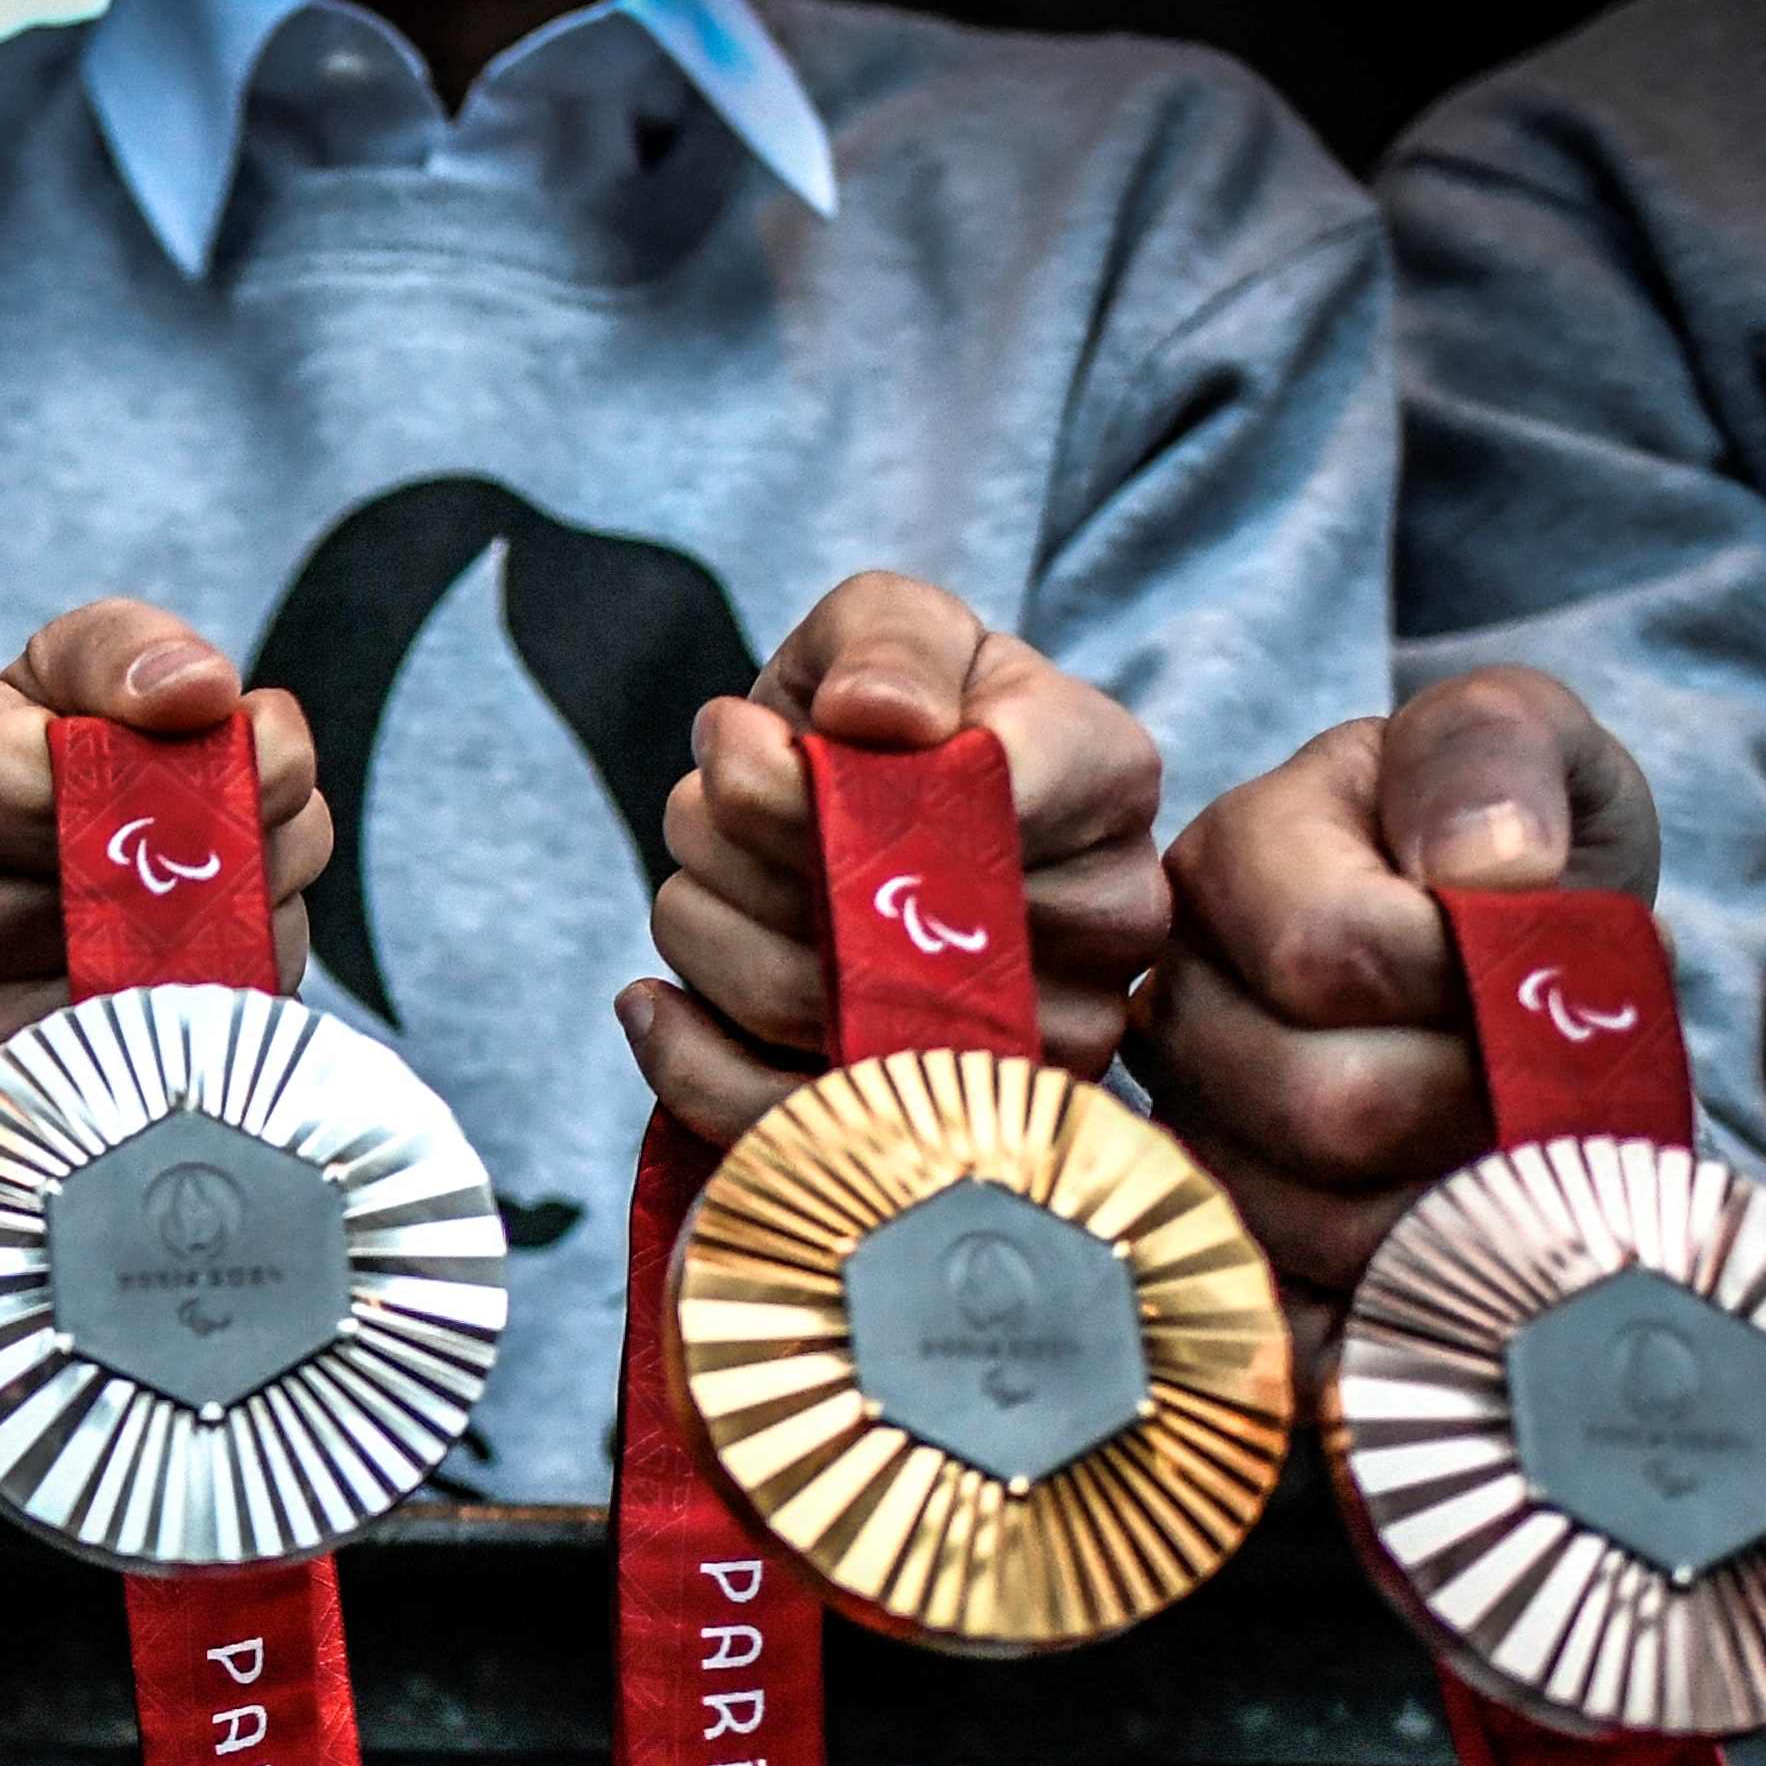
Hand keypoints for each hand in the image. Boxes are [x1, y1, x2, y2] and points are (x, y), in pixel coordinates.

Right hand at [0, 599, 321, 1110]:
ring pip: (177, 981)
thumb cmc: (22, 790)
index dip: (203, 758)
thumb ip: (126, 654)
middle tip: (265, 821)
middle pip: (141, 887)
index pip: (71, 776)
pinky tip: (197, 973)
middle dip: (251, 842)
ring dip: (254, 928)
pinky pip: (176, 1057)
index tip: (254, 744)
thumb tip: (201, 693)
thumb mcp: (56, 687)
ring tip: (221, 896)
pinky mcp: (18, 1122)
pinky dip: (226, 1008)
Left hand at [618, 570, 1168, 1145]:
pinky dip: (687, 1058)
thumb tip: (875, 715)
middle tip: (705, 808)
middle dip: (739, 851)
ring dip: (707, 930)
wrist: (867, 831)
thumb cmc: (884, 720)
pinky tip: (657, 1001)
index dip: (818, 784)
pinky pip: (782, 1123)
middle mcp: (1107, 924)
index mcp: (1108, 778)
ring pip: (809, 1009)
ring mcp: (1037, 1046)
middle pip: (877, 914)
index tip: (741, 746)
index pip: (977, 794)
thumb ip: (890, 641)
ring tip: (702, 882)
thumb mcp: (889, 629)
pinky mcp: (942, 1136)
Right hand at [1126, 666, 1657, 1348]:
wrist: (1514, 948)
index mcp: (1232, 861)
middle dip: (1477, 1104)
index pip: (1332, 953)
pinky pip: (1291, 1314)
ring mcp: (1187, 1135)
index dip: (1462, 978)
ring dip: (1455, 1204)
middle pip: (1325, 1106)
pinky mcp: (1221, 1246)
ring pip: (1313, 1224)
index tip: (1534, 959)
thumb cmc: (1514, 839)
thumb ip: (1492, 752)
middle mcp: (1177, 1004)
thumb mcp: (1525, 740)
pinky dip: (1392, 1302)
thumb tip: (1489, 869)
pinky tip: (1458, 1255)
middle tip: (1542, 1078)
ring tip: (1512, 1149)